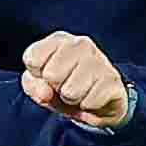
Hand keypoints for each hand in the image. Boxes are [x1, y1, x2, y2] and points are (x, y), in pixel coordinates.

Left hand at [20, 33, 134, 130]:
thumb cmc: (63, 86)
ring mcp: (100, 59)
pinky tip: (92, 96)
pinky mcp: (113, 79)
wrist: (98, 100)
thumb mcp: (40, 85)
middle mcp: (80, 44)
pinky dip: (87, 106)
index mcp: (58, 40)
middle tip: (65, 86)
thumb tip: (45, 92)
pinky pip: (89, 102)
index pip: (32, 59)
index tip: (45, 75)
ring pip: (70, 92)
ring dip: (71, 99)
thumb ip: (33, 85)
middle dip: (55, 88)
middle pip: (51, 75)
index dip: (36, 75)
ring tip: (78, 92)